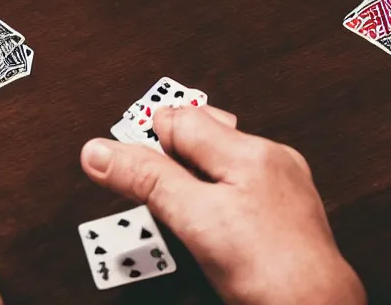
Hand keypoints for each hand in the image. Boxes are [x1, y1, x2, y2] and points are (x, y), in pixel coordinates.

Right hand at [79, 106, 365, 304]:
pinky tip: (210, 222)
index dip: (146, 136)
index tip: (119, 158)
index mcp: (250, 151)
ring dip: (193, 175)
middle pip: (205, 135)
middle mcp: (272, 160)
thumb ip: (148, 180)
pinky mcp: (289, 213)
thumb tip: (101, 152)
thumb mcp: (195, 220)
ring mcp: (285, 186)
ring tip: (172, 204)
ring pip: (225, 162)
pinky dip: (218, 196)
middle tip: (141, 179)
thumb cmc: (270, 271)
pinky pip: (244, 187)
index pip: (182, 119)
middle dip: (169, 152)